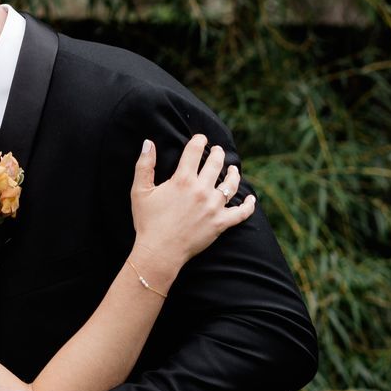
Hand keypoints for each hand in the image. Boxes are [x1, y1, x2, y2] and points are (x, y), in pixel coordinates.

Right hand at [128, 133, 255, 287]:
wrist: (159, 251)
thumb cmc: (148, 222)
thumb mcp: (140, 192)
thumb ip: (144, 165)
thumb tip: (148, 143)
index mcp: (182, 180)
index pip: (195, 151)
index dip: (199, 141)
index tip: (200, 139)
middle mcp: (201, 190)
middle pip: (216, 164)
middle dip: (218, 153)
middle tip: (217, 151)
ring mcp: (214, 207)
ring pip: (231, 184)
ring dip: (233, 173)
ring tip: (233, 169)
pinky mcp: (220, 223)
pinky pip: (241, 213)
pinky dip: (248, 206)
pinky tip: (250, 199)